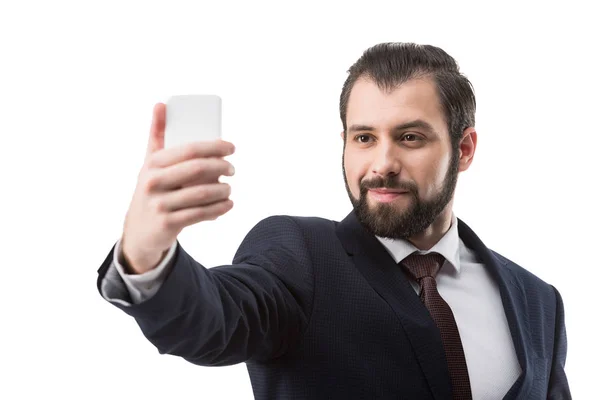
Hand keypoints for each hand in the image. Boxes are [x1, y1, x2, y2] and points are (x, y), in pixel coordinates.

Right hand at [120, 103, 234, 273]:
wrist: (139, 230)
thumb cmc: (152, 189)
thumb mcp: (150, 163)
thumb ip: (157, 135)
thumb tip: (161, 104)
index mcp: (153, 163)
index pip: (190, 149)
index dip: (215, 146)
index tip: (231, 148)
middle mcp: (153, 182)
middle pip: (198, 169)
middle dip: (222, 167)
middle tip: (232, 169)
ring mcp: (160, 204)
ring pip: (202, 194)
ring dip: (223, 190)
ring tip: (229, 188)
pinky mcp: (168, 224)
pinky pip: (200, 214)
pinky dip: (219, 209)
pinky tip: (228, 204)